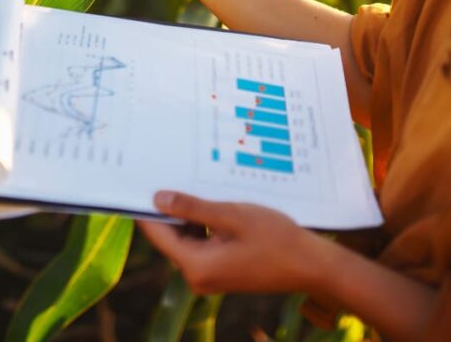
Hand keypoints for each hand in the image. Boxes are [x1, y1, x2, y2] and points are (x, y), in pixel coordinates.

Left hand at [136, 190, 321, 294]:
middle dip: (170, 208)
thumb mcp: (232, 215)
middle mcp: (198, 276)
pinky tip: (212, 204)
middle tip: (168, 174)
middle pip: (171, 237)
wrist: (311, 265)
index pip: (158, 234)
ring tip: (193, 184)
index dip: (146, 209)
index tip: (139, 183)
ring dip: (190, 215)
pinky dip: (203, 225)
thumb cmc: (276, 239)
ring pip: (187, 239)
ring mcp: (210, 276)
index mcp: (196, 266)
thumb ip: (193, 208)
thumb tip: (158, 199)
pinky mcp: (221, 271)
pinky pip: (202, 244)